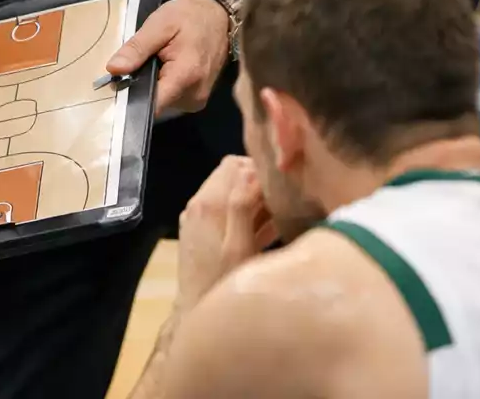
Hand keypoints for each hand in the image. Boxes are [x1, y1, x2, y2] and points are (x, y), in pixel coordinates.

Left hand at [106, 0, 229, 115]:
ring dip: (153, 85)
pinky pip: (171, 98)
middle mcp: (193, 96)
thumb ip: (137, 48)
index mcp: (185, 78)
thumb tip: (113, 69)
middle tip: (138, 62)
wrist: (221, 18)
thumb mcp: (160, 24)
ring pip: (161, 102)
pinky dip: (164, 85)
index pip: (150, 104)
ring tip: (154, 62)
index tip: (116, 83)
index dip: (129, 96)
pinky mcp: (197, 99)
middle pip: (154, 103)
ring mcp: (197, 101)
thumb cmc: (191, 17)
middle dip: (141, 86)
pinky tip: (164, 68)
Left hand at [175, 157, 278, 311]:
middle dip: (258, 182)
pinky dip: (245, 215)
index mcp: (208, 203)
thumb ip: (242, 206)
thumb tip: (252, 170)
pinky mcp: (200, 233)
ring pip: (230, 194)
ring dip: (253, 200)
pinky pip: (225, 212)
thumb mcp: (239, 247)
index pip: (234, 164)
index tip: (282, 184)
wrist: (196, 315)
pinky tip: (268, 230)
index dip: (259, 169)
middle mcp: (198, 205)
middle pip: (231, 175)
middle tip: (284, 199)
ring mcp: (197, 219)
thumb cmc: (222, 284)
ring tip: (281, 215)